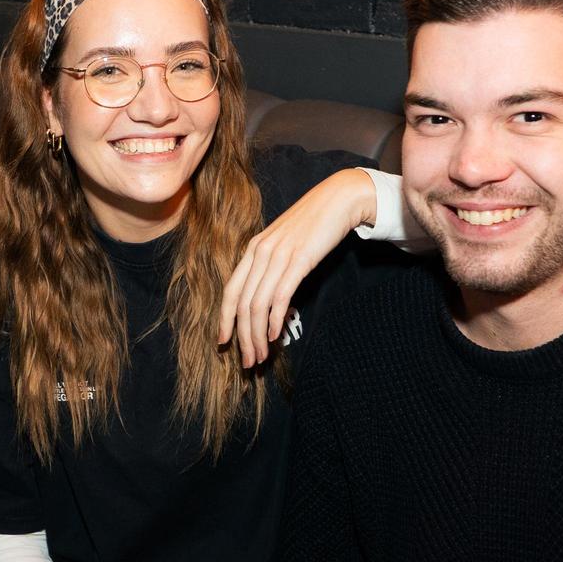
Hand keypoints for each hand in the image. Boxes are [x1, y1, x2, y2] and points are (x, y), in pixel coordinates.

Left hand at [217, 167, 378, 366]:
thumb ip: (271, 266)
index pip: (230, 291)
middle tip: (247, 361)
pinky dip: (275, 319)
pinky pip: (280, 296)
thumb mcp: (283, 243)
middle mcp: (260, 253)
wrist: (338, 200)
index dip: (224, 320)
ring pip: (258, 305)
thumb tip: (267, 297)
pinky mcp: (299, 260)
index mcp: (253, 250)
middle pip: (242, 304)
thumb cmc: (312, 224)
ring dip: (257, 336)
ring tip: (261, 356)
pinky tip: (275, 335)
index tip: (223, 343)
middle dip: (242, 337)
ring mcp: (278, 256)